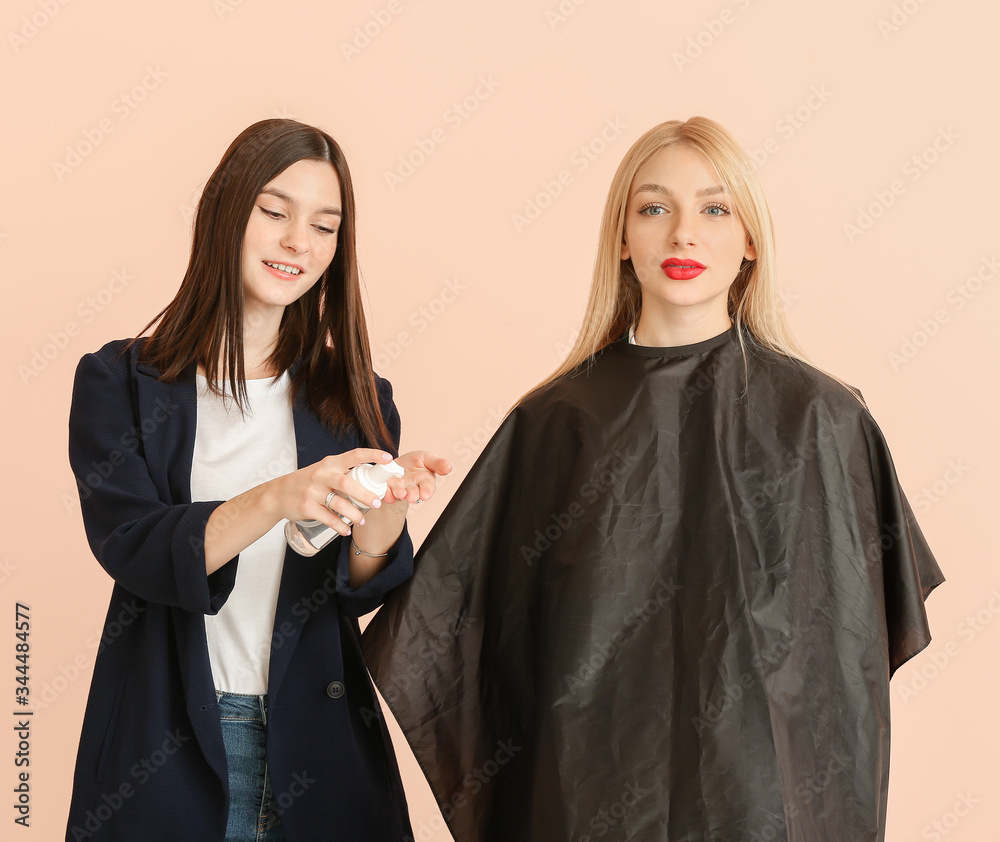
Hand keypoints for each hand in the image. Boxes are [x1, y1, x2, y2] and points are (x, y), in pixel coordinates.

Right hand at [264, 448, 394, 536]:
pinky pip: (328, 519)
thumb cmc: (308, 482)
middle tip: (377, 503)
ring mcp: (312, 492)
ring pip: (339, 504)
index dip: (372, 455)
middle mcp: (321, 475)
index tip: (388, 458)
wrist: (277, 494)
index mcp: (330, 463)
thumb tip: (373, 483)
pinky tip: (346, 530)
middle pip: (347, 484)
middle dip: (365, 495)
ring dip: (354, 514)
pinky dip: (340, 526)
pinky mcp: (306, 508)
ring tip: (361, 520)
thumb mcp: (324, 471)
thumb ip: (344, 474)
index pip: (354, 455)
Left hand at [386, 451, 452, 504]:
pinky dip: (386, 493)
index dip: (427, 491)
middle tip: (411, 497)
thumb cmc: (415, 462)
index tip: (426, 495)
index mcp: (425, 481)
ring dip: (399, 494)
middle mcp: (412, 487)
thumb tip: (449, 466)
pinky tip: (386, 493)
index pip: (428, 487)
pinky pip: (386, 491)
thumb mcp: (428, 458)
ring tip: (399, 493)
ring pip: (400, 493)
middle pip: (413, 493)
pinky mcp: (387, 486)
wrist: (398, 462)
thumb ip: (438, 463)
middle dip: (412, 495)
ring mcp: (399, 488)